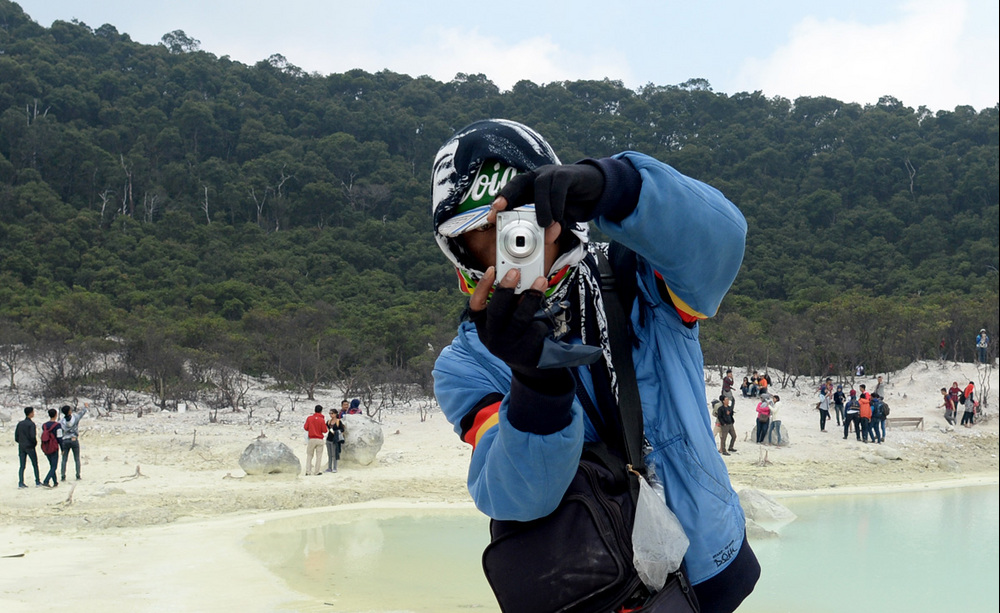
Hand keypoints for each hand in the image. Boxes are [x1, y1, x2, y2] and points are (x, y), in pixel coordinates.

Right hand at [468, 266, 549, 377]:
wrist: (526, 364)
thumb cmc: (514, 333)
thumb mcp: (505, 320)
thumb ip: (508, 303)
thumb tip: (519, 278)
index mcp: (482, 325)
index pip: (476, 305)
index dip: (483, 287)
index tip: (492, 270)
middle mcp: (491, 337)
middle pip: (496, 311)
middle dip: (506, 289)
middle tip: (515, 272)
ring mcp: (507, 347)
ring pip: (519, 319)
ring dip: (531, 298)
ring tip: (541, 282)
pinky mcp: (523, 354)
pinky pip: (535, 330)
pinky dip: (541, 322)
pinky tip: (542, 322)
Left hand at [489, 163, 603, 242]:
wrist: (596, 188)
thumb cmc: (571, 203)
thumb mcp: (557, 218)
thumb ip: (551, 226)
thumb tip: (546, 238)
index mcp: (530, 187)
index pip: (511, 192)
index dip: (500, 203)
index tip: (490, 217)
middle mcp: (538, 177)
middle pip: (518, 182)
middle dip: (507, 195)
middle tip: (499, 208)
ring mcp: (552, 173)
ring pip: (540, 185)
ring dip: (540, 207)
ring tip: (544, 224)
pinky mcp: (568, 174)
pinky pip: (559, 187)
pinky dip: (557, 203)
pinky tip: (559, 216)